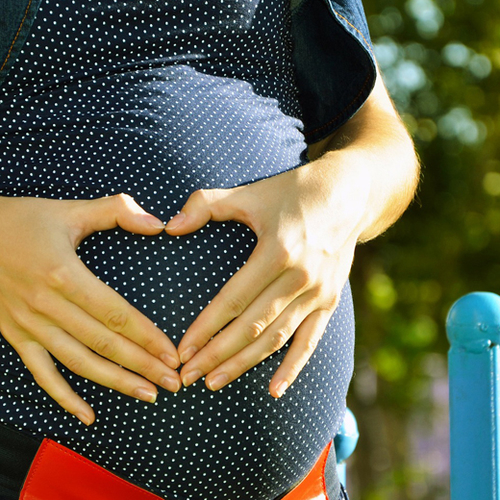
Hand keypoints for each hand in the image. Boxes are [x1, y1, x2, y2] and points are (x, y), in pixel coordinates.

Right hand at [0, 194, 180, 424]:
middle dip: (142, 365)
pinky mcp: (15, 336)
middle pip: (104, 343)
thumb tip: (158, 223)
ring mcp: (28, 326)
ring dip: (115, 383)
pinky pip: (41, 374)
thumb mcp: (70, 210)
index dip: (148, 336)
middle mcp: (47, 306)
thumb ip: (117, 211)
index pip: (116, 314)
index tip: (172, 354)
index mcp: (64, 275)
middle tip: (173, 382)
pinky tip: (88, 416)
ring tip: (148, 394)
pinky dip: (64, 397)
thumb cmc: (22, 221)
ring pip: (79, 363)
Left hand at [167, 160, 368, 396]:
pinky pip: (310, 341)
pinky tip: (274, 390)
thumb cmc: (292, 192)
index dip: (205, 328)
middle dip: (217, 354)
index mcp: (277, 251)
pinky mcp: (330, 301)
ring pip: (276, 339)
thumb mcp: (250, 193)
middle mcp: (300, 278)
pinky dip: (292, 368)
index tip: (182, 351)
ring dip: (245, 364)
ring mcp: (318, 293)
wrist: (348, 194)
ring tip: (215, 382)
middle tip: (188, 376)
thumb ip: (206, 205)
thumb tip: (169, 226)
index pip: (232, 300)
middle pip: (252, 327)